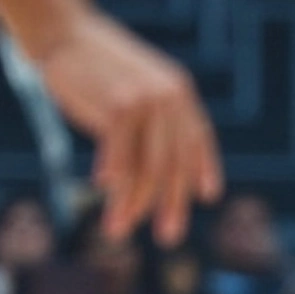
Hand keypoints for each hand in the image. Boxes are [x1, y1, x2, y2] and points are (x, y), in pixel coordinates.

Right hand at [32, 10, 222, 244]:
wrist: (63, 34)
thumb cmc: (97, 68)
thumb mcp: (137, 90)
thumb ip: (155, 123)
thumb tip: (159, 171)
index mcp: (180, 93)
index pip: (199, 138)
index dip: (205, 168)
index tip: (208, 196)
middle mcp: (171, 98)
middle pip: (175, 163)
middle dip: (172, 204)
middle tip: (169, 235)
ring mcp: (148, 102)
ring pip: (147, 168)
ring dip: (132, 205)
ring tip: (119, 230)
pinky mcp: (121, 107)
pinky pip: (122, 156)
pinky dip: (114, 178)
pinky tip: (104, 190)